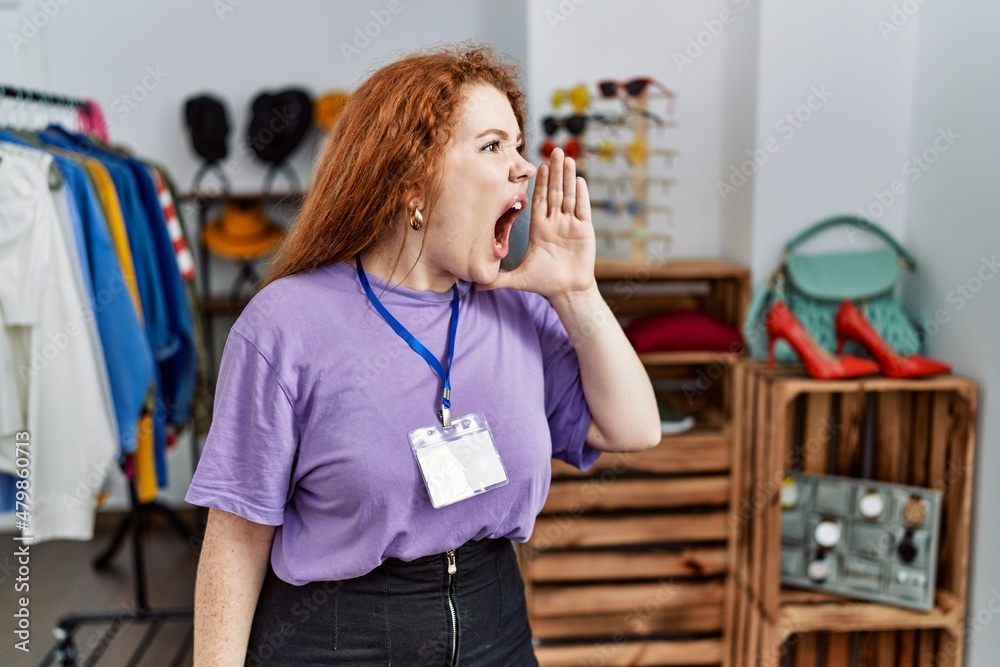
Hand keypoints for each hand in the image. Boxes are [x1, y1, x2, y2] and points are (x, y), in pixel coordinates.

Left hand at [481, 147, 595, 298]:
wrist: (567, 292)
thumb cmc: (545, 284)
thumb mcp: (518, 280)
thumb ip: (498, 280)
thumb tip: (475, 286)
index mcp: (540, 229)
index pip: (538, 201)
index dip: (539, 184)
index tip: (538, 167)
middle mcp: (555, 223)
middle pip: (555, 193)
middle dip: (555, 172)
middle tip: (555, 151)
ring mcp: (570, 225)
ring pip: (569, 196)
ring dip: (568, 177)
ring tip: (568, 158)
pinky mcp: (584, 230)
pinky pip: (582, 209)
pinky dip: (581, 195)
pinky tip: (579, 179)